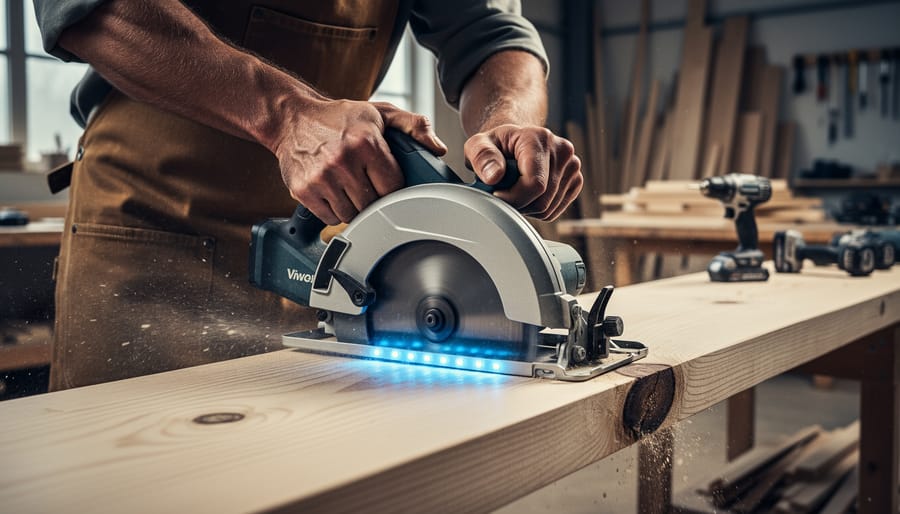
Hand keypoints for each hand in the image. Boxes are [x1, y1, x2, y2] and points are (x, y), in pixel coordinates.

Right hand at [273, 100, 446, 224]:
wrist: (292, 119)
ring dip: (355, 207)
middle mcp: (343, 161)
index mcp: (366, 143)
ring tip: (350, 188)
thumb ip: (412, 126)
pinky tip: (334, 193)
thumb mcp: (378, 114)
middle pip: (373, 204)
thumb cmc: (338, 119)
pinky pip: (330, 218)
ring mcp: (322, 178)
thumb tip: (438, 148)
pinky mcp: (304, 191)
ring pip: (352, 214)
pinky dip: (335, 211)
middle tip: (368, 186)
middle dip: (374, 199)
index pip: (393, 186)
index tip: (388, 184)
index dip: (394, 188)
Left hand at [464, 125, 581, 220]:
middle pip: (542, 200)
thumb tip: (494, 176)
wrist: (513, 143)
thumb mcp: (477, 145)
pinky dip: (537, 210)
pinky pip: (554, 211)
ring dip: (526, 208)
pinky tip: (527, 194)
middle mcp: (562, 150)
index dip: (513, 198)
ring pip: (548, 209)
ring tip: (514, 190)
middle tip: (502, 192)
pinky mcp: (575, 181)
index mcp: (540, 138)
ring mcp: (572, 166)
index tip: (496, 194)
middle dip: (517, 204)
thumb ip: (482, 157)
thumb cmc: (496, 145)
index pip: (535, 184)